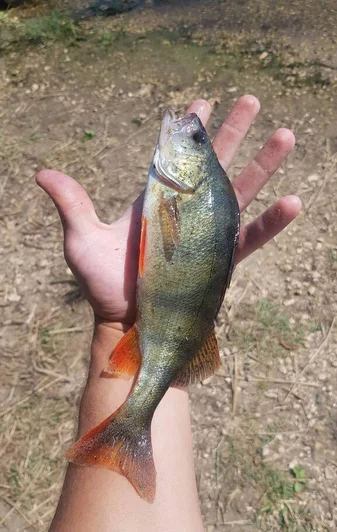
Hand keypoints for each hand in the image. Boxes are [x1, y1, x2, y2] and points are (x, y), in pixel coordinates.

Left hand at [36, 96, 300, 328]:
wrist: (126, 322)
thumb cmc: (103, 284)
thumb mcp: (82, 241)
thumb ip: (72, 205)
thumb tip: (42, 173)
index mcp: (155, 201)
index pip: (176, 157)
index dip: (189, 130)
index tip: (202, 102)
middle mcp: (185, 212)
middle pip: (215, 165)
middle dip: (234, 133)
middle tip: (252, 101)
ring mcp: (205, 234)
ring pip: (240, 193)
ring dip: (263, 165)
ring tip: (285, 135)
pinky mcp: (220, 260)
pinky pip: (250, 237)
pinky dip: (271, 222)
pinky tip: (293, 202)